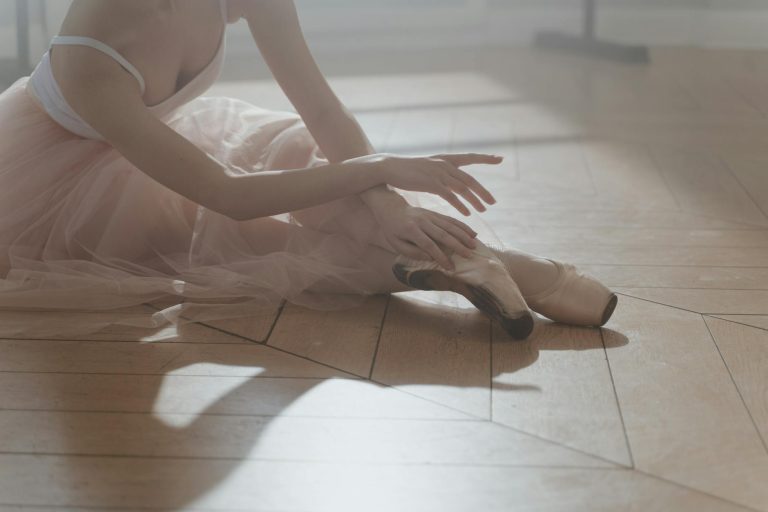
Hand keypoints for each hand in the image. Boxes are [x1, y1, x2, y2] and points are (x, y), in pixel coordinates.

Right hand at [349, 152, 501, 216]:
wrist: (389, 168)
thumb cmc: (407, 170)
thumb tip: (449, 177)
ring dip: (474, 200)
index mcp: (445, 159)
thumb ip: (440, 171)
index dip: (485, 158)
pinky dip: (460, 205)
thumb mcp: (427, 167)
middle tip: (493, 202)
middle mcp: (444, 164)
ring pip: (463, 188)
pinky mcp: (431, 183)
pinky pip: (450, 196)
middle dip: (483, 191)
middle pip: (469, 179)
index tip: (500, 159)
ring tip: (483, 210)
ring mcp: (438, 173)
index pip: (469, 157)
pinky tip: (467, 213)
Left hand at [374, 203, 479, 270]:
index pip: (428, 245)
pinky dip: (462, 226)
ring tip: (474, 245)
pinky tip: (472, 233)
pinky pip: (451, 219)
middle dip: (457, 246)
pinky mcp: (435, 213)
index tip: (450, 267)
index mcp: (411, 230)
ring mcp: (430, 215)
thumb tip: (430, 258)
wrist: (391, 208)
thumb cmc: (393, 230)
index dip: (440, 257)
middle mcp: (422, 221)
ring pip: (449, 225)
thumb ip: (412, 252)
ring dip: (463, 235)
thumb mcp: (396, 244)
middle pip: (443, 234)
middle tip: (468, 256)